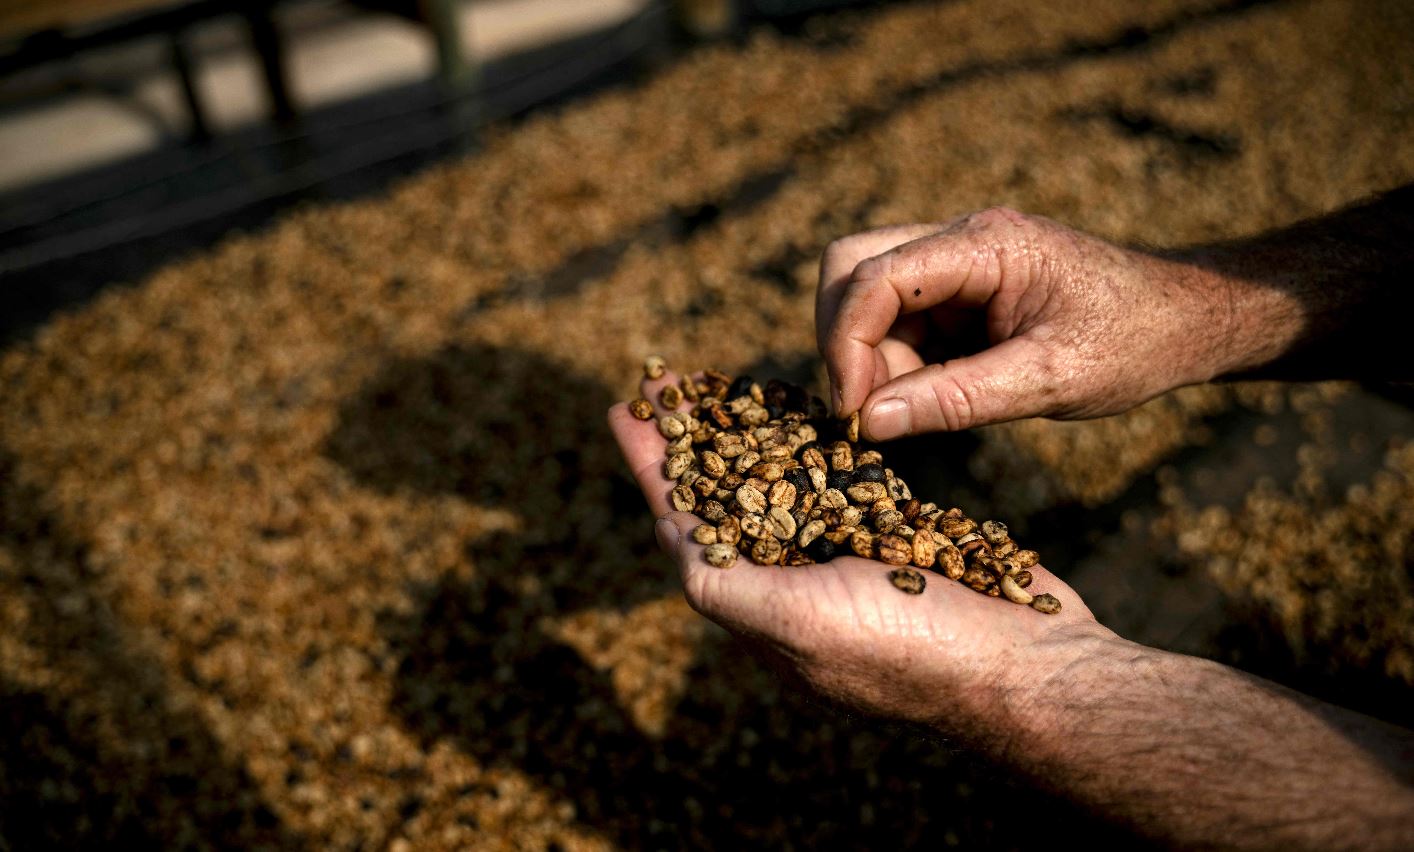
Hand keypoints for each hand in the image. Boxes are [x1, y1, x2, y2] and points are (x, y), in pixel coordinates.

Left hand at [606, 369, 1108, 744]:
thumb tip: (672, 545)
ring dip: (747, 435)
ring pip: (782, 484)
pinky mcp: (899, 539)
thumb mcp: (802, 627)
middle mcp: (798, 587)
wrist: (1029, 668)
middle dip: (693, 441)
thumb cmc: (917, 655)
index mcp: (765, 612)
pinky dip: (814, 445)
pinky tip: (799, 412)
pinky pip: (841, 484)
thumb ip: (729, 588)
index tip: (624, 410)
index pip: (689, 528)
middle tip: (666, 383)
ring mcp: (850, 562)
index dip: (653, 468)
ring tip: (720, 386)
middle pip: (728, 498)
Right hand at [817, 207, 1234, 439]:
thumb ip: (954, 400)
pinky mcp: (958, 290)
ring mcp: (957, 262)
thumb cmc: (1132, 343)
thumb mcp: (1046, 380)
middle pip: (851, 266)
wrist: (1184, 321)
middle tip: (869, 408)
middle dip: (844, 339)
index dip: (847, 344)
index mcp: (986, 245)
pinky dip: (894, 361)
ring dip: (871, 357)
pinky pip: (898, 317)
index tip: (854, 412)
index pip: (875, 275)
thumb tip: (868, 423)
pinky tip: (928, 396)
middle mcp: (960, 240)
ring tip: (915, 408)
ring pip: (866, 295)